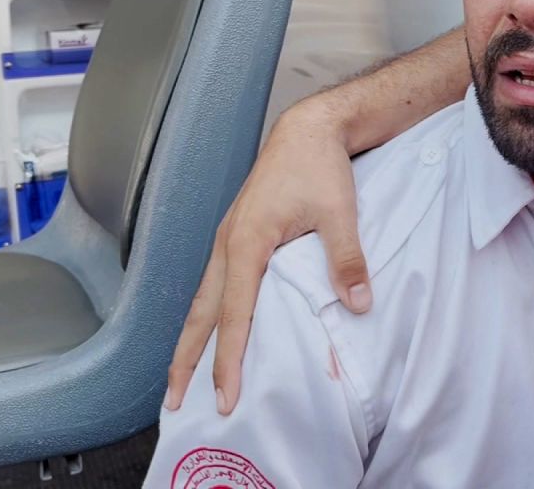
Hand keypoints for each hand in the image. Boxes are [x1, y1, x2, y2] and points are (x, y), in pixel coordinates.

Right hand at [164, 99, 372, 414]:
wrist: (308, 129)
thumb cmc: (320, 166)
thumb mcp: (339, 212)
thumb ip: (346, 260)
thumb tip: (357, 305)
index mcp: (247, 242)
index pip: (234, 315)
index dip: (229, 360)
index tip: (227, 398)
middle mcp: (227, 244)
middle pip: (200, 314)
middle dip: (186, 361)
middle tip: (176, 403)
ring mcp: (226, 239)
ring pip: (202, 301)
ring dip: (191, 341)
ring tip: (181, 379)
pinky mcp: (235, 236)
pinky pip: (214, 285)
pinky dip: (206, 316)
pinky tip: (210, 333)